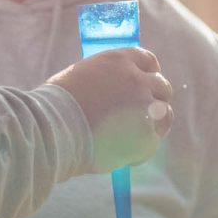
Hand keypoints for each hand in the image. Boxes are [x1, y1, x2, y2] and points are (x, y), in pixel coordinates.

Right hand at [46, 47, 173, 171]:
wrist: (52, 129)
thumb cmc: (56, 105)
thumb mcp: (80, 76)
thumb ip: (104, 80)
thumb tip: (111, 94)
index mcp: (119, 60)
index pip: (149, 61)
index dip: (150, 75)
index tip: (146, 86)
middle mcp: (136, 79)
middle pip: (162, 87)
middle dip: (154, 100)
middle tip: (142, 116)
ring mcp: (144, 106)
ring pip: (165, 114)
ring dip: (155, 124)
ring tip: (137, 137)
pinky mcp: (146, 134)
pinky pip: (154, 142)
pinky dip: (142, 150)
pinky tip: (126, 156)